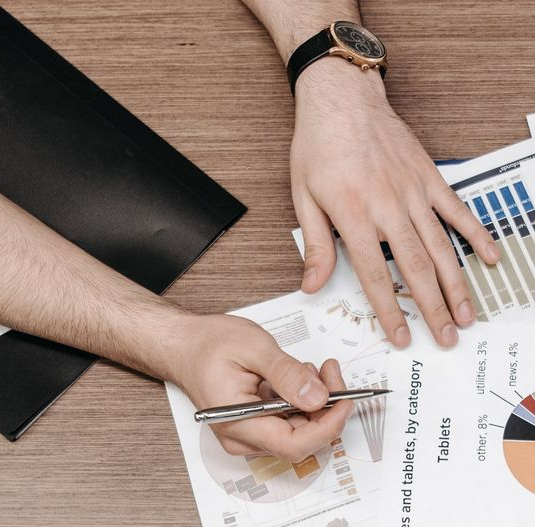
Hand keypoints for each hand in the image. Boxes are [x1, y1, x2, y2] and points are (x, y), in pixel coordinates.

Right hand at [172, 314, 352, 461]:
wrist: (182, 345)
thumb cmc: (207, 344)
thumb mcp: (253, 347)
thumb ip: (286, 374)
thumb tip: (318, 396)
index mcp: (238, 422)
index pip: (294, 444)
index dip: (327, 426)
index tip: (345, 401)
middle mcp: (242, 437)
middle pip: (300, 440)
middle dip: (324, 408)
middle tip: (330, 373)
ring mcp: (246, 433)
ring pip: (297, 432)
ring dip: (314, 403)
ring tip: (311, 369)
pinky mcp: (252, 425)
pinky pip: (286, 423)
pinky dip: (301, 402)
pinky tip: (297, 377)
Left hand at [291, 58, 498, 347]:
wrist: (341, 101)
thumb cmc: (318, 146)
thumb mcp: (303, 198)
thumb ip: (315, 245)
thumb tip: (311, 285)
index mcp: (354, 216)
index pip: (374, 275)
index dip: (390, 310)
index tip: (402, 336)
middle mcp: (389, 207)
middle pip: (416, 268)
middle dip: (433, 308)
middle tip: (447, 337)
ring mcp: (413, 191)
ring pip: (441, 246)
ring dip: (456, 283)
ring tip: (467, 314)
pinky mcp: (429, 176)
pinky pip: (457, 210)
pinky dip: (476, 235)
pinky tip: (490, 258)